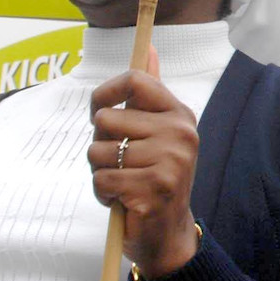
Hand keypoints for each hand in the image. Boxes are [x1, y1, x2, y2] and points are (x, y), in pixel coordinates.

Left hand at [85, 48, 201, 280]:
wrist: (168, 233)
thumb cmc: (153, 177)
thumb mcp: (156, 132)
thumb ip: (150, 92)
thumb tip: (148, 48)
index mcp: (179, 114)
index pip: (134, 81)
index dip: (105, 93)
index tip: (99, 114)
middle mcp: (181, 133)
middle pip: (106, 119)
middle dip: (101, 144)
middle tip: (122, 163)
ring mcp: (170, 161)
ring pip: (98, 152)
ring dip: (101, 172)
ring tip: (123, 183)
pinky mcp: (154, 189)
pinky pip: (101, 179)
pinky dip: (103, 193)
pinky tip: (123, 200)